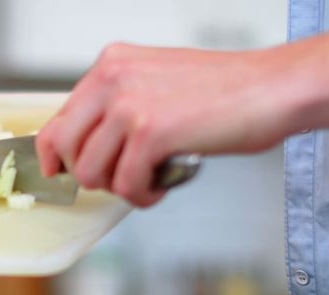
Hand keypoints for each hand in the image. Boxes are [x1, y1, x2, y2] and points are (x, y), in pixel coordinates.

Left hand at [36, 43, 296, 206]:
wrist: (273, 87)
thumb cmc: (226, 90)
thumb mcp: (156, 83)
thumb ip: (118, 106)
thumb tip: (88, 144)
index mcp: (111, 64)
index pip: (58, 118)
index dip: (55, 154)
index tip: (61, 172)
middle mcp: (113, 79)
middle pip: (66, 148)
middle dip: (89, 174)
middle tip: (119, 178)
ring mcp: (130, 105)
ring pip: (90, 172)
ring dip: (119, 188)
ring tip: (148, 181)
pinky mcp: (151, 133)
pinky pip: (125, 185)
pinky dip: (142, 197)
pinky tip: (161, 187)